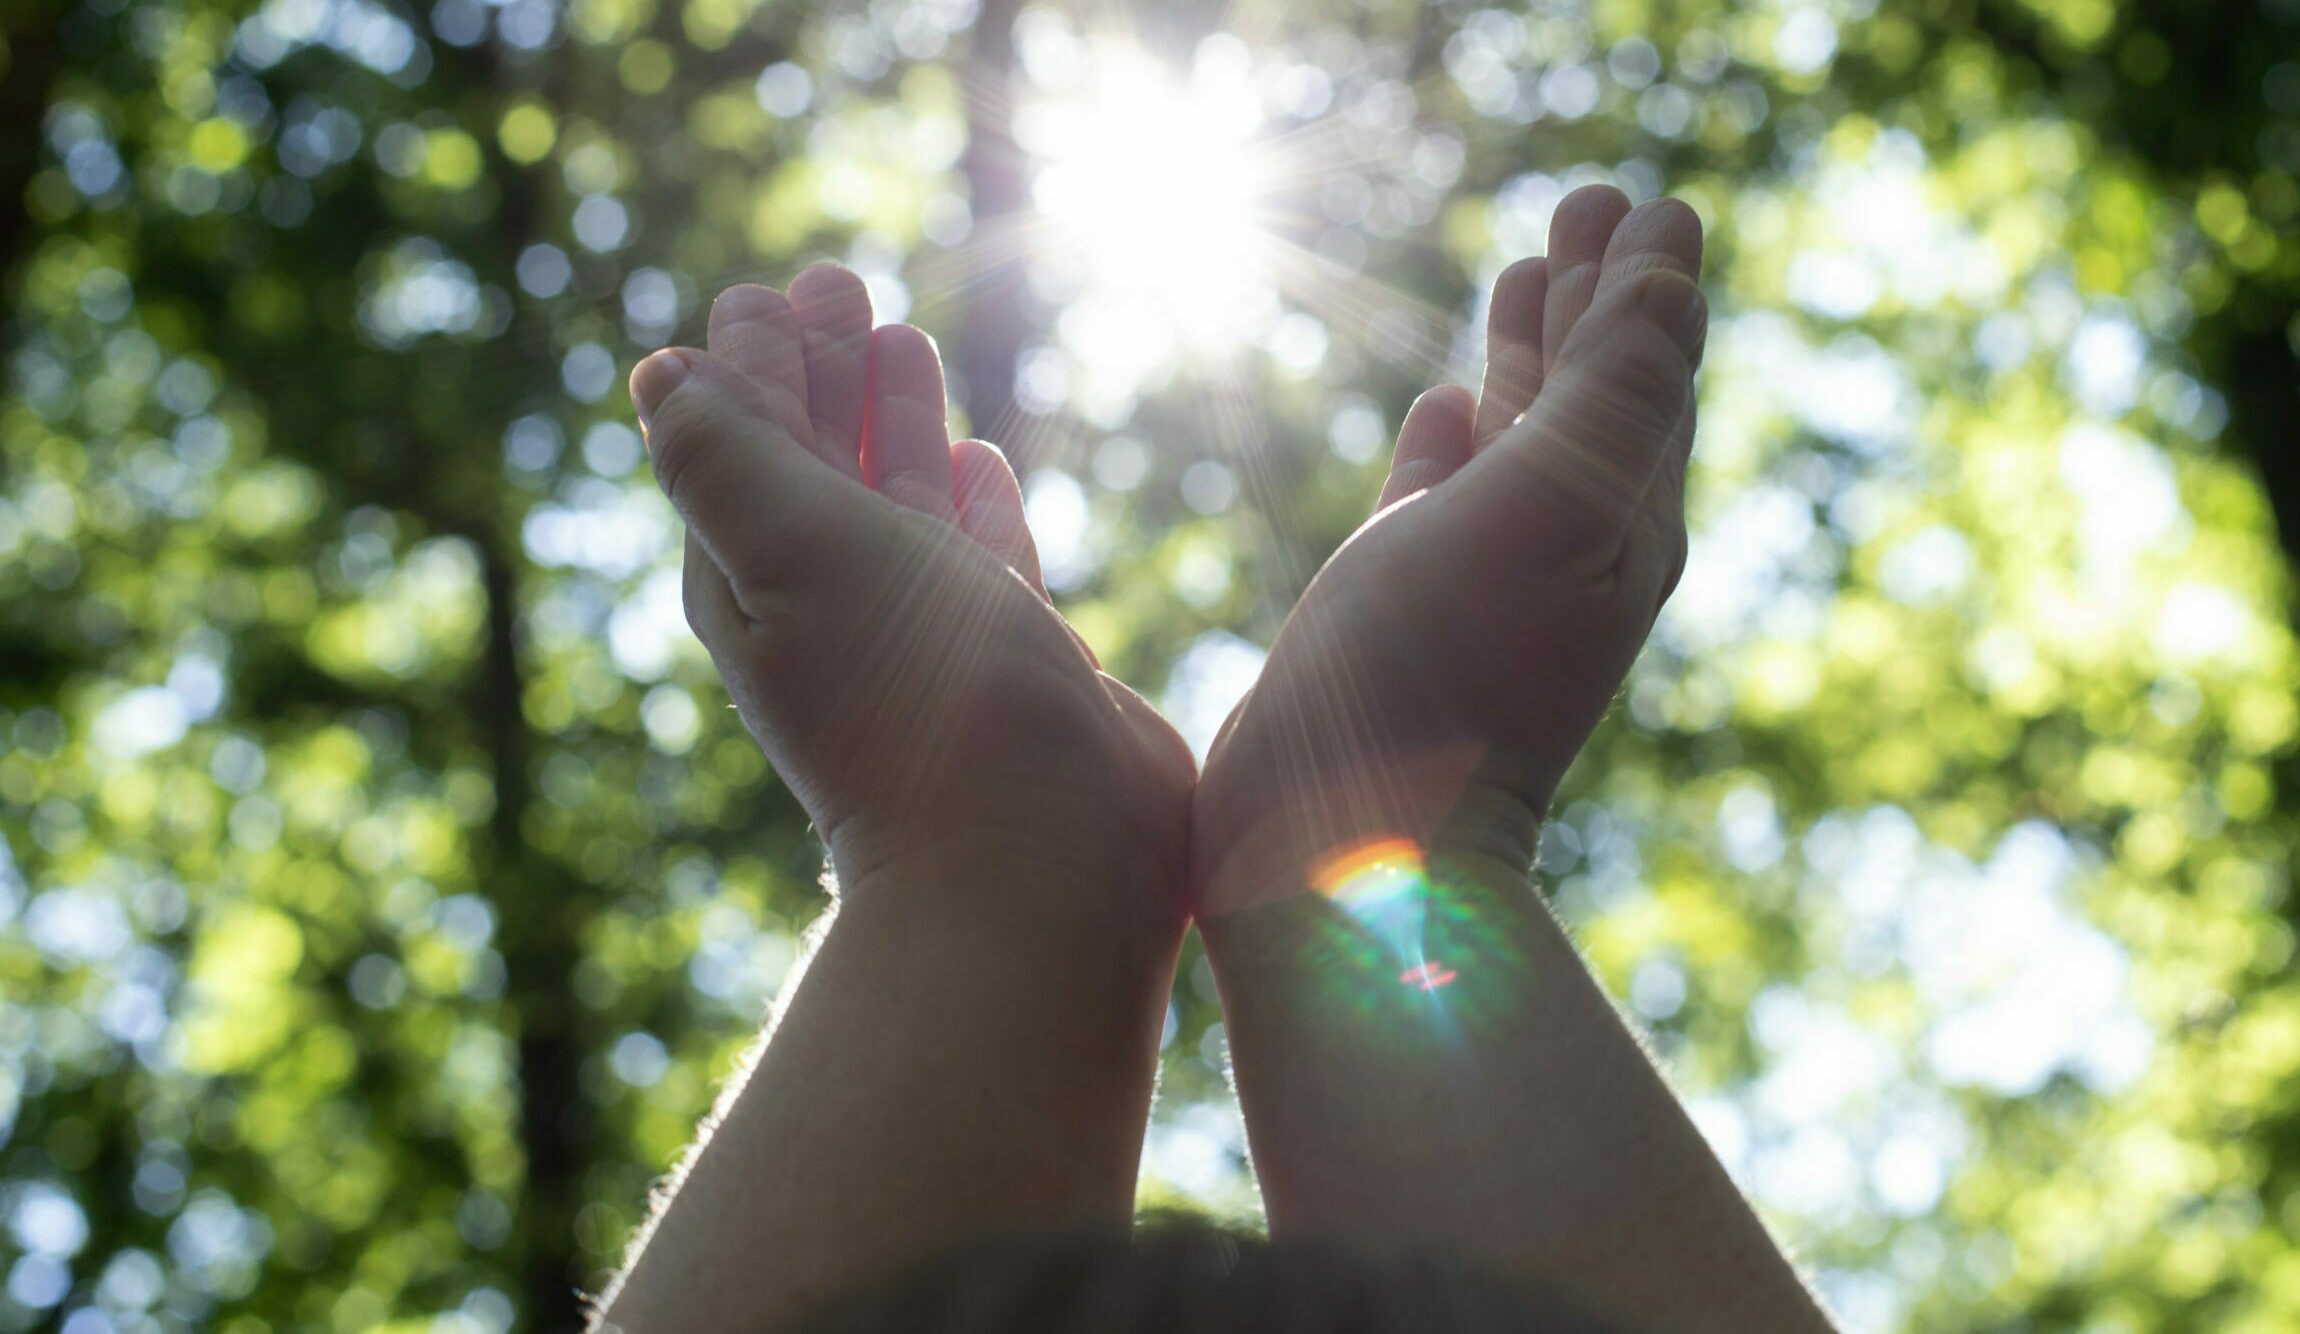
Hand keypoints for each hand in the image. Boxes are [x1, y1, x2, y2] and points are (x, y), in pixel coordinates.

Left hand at [629, 267, 1193, 915]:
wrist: (1044, 858)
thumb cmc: (916, 696)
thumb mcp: (791, 549)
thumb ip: (725, 454)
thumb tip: (659, 376)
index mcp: (755, 582)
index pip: (735, 444)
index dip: (745, 363)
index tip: (759, 289)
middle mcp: (831, 609)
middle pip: (814, 460)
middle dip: (820, 368)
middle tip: (835, 278)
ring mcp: (925, 638)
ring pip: (900, 497)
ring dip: (899, 419)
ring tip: (903, 337)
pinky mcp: (1011, 661)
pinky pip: (980, 554)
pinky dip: (976, 499)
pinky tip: (984, 460)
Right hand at [1193, 185, 1705, 913]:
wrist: (1335, 850)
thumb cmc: (1432, 682)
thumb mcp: (1540, 517)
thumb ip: (1610, 394)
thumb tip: (1670, 277)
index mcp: (1624, 523)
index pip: (1654, 373)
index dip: (1651, 281)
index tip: (1652, 198)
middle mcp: (1568, 547)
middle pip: (1599, 391)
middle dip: (1596, 295)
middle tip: (1591, 199)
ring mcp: (1485, 578)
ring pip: (1522, 435)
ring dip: (1528, 350)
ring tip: (1524, 268)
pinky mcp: (1405, 605)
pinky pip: (1444, 495)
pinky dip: (1454, 436)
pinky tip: (1444, 401)